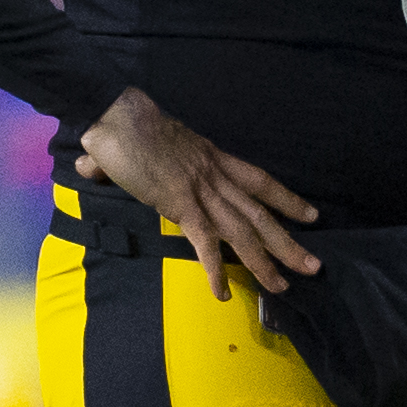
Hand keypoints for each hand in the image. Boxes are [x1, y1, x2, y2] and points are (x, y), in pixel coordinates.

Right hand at [75, 88, 319, 301]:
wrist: (117, 114)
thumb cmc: (124, 123)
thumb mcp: (145, 143)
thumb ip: (130, 162)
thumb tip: (93, 165)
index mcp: (213, 158)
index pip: (260, 181)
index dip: (287, 199)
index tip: (311, 216)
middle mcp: (215, 175)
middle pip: (260, 214)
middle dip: (288, 242)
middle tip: (313, 267)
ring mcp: (201, 191)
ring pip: (242, 232)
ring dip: (264, 262)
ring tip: (282, 286)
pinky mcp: (180, 204)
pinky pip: (204, 242)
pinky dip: (215, 268)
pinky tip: (222, 292)